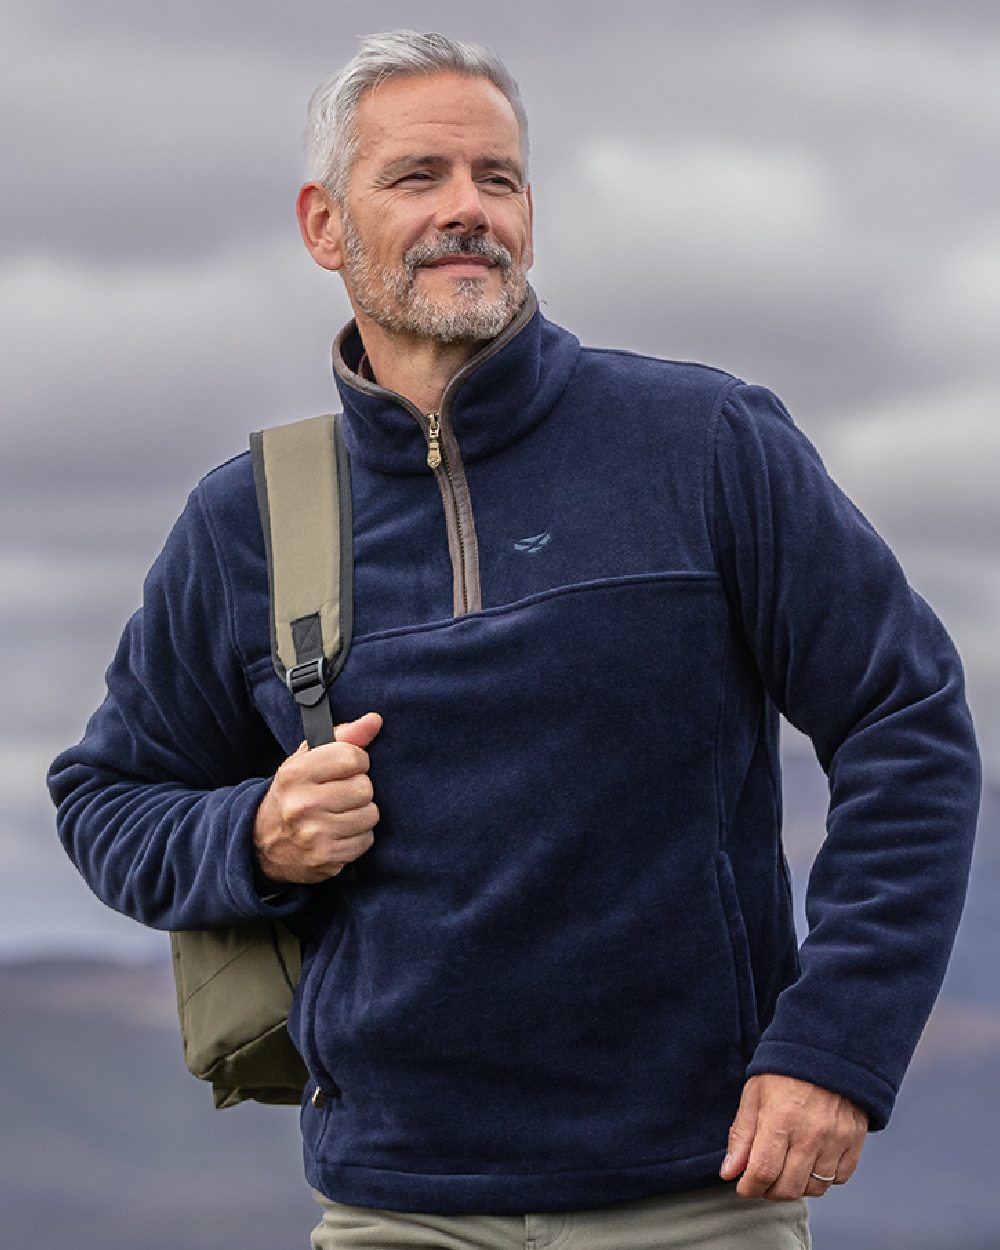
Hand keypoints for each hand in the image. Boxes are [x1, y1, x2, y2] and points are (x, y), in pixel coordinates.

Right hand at [253, 712, 381, 883]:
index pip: (351, 757)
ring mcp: (314, 834)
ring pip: (370, 814)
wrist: (262, 843)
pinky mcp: (326, 858)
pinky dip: (358, 836)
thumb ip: (342, 736)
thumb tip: (375, 720)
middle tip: (340, 794)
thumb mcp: (306, 760)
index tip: (346, 768)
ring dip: (361, 814)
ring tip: (340, 814)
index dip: (356, 761)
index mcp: (295, 774)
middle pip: (365, 787)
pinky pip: (366, 839)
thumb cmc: (292, 794)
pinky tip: (339, 833)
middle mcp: (302, 804)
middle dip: (358, 789)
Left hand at [720, 1073, 866, 1200]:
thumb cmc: (785, 1070)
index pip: (763, 1172)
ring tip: (786, 1170)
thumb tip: (730, 1171)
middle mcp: (811, 1133)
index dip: (749, 1187)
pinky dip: (823, 1179)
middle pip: (789, 1187)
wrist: (826, 1050)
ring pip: (814, 1188)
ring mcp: (836, 1140)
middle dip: (769, 1191)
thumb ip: (741, 1135)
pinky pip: (839, 1179)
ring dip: (796, 1186)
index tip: (744, 1186)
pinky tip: (811, 1162)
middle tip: (763, 1180)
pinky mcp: (855, 1141)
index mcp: (781, 1118)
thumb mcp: (754, 1094)